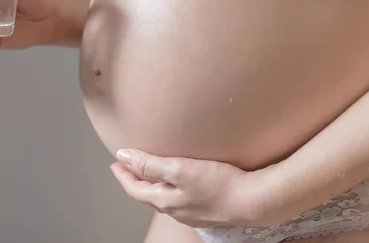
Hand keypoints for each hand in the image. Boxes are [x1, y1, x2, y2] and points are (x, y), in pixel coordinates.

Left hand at [110, 149, 270, 227]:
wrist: (253, 201)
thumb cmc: (218, 184)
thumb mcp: (179, 168)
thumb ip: (150, 163)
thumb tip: (123, 156)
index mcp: (165, 201)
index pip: (135, 189)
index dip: (123, 174)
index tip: (115, 163)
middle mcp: (176, 210)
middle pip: (147, 195)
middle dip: (135, 180)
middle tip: (128, 166)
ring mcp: (191, 212)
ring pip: (163, 198)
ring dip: (152, 185)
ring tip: (149, 173)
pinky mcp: (206, 210)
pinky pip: (179, 199)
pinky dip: (170, 188)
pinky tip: (179, 183)